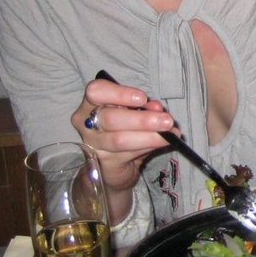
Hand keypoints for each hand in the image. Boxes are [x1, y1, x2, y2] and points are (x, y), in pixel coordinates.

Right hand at [72, 77, 173, 221]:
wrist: (113, 164)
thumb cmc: (123, 130)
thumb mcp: (134, 114)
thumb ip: (145, 109)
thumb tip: (157, 108)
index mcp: (91, 103)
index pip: (96, 91)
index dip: (119, 94)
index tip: (143, 98)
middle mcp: (86, 123)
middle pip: (109, 118)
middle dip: (142, 119)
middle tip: (167, 120)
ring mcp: (92, 145)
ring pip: (119, 139)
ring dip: (149, 136)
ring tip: (169, 134)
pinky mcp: (103, 163)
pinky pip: (127, 154)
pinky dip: (149, 147)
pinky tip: (163, 143)